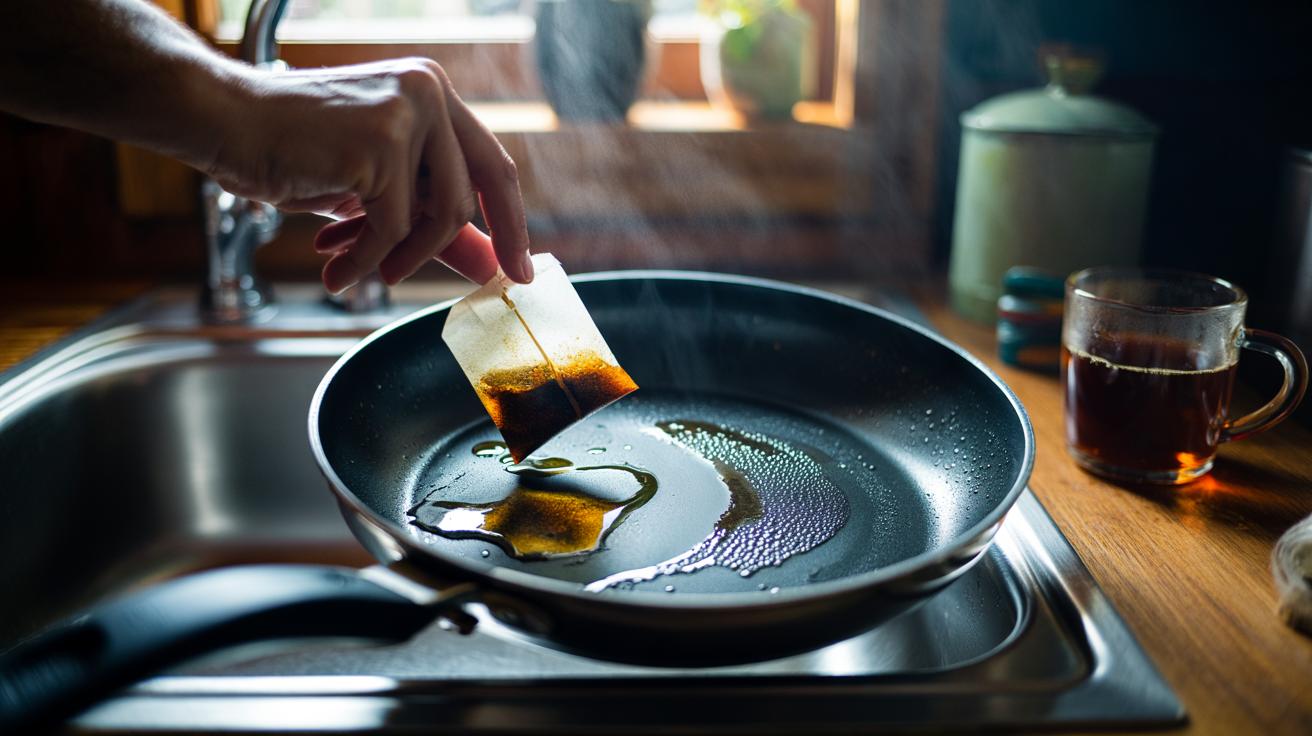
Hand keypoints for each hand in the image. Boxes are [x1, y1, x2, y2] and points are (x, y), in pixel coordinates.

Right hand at [207, 58, 530, 291]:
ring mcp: (407, 113)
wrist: (223, 123)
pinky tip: (338, 268)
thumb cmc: (291, 151)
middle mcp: (427, 92)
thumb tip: (487, 263)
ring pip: (439, 215)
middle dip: (482, 242)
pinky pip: (392, 228)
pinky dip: (365, 260)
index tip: (521, 262)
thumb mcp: (374, 185)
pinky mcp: (381, 143)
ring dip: (403, 257)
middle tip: (495, 282)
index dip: (511, 218)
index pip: (490, 162)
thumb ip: (429, 215)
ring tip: (367, 272)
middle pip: (480, 187)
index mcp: (430, 93)